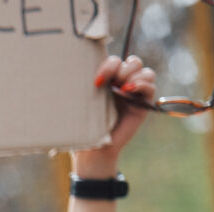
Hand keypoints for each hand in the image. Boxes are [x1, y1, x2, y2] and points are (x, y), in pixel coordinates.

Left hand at [74, 55, 155, 177]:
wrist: (93, 150)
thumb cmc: (82, 127)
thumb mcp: (79, 105)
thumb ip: (80, 87)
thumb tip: (62, 70)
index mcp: (107, 80)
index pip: (115, 59)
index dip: (108, 64)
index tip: (96, 82)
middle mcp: (122, 84)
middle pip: (132, 61)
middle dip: (120, 68)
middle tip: (109, 84)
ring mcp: (134, 93)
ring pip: (143, 70)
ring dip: (132, 75)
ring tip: (121, 90)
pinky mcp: (143, 103)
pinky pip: (151, 85)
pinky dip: (142, 84)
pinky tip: (128, 92)